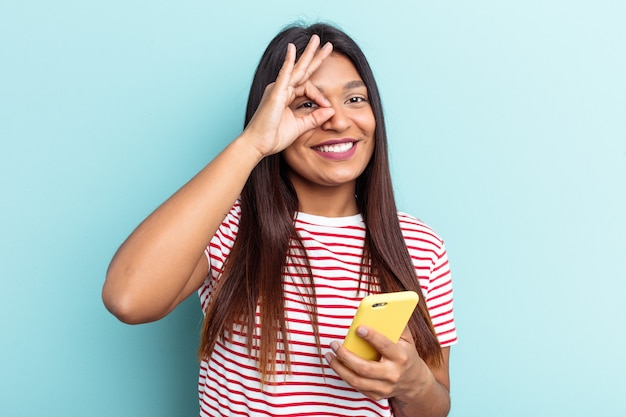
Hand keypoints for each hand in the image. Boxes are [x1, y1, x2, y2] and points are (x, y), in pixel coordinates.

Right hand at [242, 35, 334, 157]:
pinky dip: (288, 62)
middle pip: (302, 69)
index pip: (307, 87)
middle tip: (327, 44)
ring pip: (296, 68)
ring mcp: (278, 89)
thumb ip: (315, 118)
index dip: (319, 95)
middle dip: (315, 56)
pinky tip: (292, 49)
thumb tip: (331, 110)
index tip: (327, 106)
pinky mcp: (275, 93)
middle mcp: (282, 89)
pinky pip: (283, 74)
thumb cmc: (273, 137)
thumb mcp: (300, 127)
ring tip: (317, 40)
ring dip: (308, 54)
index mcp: (286, 96)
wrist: (258, 144)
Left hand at [325, 326, 428, 401]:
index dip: (372, 337)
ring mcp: (384, 387)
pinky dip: (344, 375)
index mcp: (401, 357)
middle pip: (365, 368)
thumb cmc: (406, 354)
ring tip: (329, 355)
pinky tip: (337, 364)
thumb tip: (382, 308)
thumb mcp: (407, 339)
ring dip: (339, 368)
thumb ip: (396, 324)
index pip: (385, 346)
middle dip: (346, 355)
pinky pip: (356, 386)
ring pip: (356, 380)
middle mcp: (392, 374)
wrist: (414, 382)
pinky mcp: (376, 395)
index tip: (358, 328)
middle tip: (334, 344)